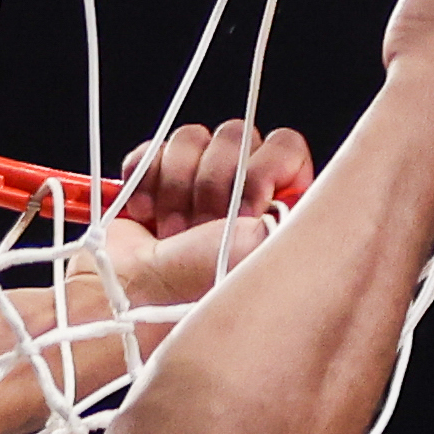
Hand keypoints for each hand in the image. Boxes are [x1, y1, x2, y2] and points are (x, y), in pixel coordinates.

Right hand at [96, 120, 314, 314]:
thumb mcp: (268, 251)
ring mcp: (193, 188)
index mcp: (273, 208)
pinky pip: (153, 149)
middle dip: (216, 181)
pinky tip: (145, 215)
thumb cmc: (198, 288)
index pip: (287, 148)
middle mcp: (236, 196)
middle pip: (238, 135)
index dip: (267, 167)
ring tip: (171, 232)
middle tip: (204, 227)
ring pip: (193, 137)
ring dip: (178, 184)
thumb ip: (296, 210)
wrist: (132, 299)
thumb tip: (301, 179)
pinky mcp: (151, 184)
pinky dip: (144, 179)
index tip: (251, 205)